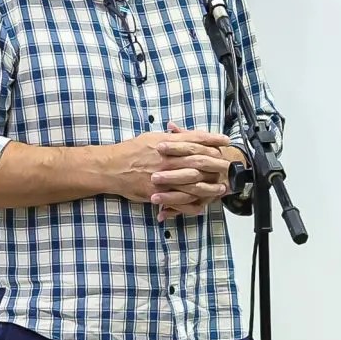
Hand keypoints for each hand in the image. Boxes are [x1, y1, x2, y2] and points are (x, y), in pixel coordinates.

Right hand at [109, 131, 233, 214]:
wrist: (111, 168)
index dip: (212, 140)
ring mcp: (163, 177)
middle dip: (216, 163)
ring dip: (209, 186)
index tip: (225, 141)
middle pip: (198, 161)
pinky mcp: (158, 192)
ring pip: (192, 183)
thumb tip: (182, 132)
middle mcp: (167, 159)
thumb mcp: (150, 138)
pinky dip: (191, 205)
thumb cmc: (130, 151)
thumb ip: (169, 137)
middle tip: (229, 166)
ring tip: (221, 188)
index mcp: (167, 144)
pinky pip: (178, 201)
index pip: (195, 140)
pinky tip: (202, 206)